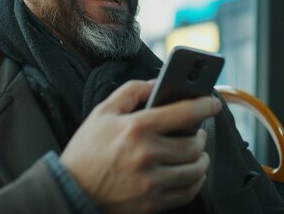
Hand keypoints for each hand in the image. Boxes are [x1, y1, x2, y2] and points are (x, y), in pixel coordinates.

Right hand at [60, 80, 221, 213]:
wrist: (69, 191)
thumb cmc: (86, 151)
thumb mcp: (102, 112)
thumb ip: (131, 91)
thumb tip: (156, 83)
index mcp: (137, 128)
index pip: (184, 112)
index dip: (206, 105)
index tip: (213, 104)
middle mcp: (147, 154)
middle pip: (194, 144)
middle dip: (202, 136)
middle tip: (198, 133)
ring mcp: (151, 182)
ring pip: (195, 169)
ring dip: (202, 160)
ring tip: (196, 153)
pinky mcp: (152, 203)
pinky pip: (187, 192)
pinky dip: (195, 182)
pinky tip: (190, 174)